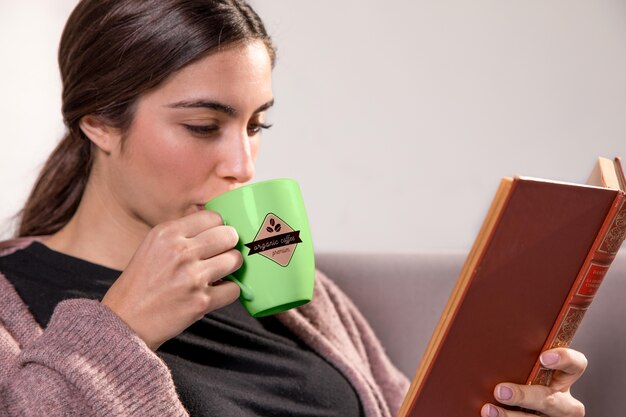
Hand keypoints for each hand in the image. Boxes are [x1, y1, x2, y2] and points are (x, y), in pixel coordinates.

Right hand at [102, 210, 240, 349]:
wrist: (125, 321)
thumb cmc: (141, 283)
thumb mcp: (153, 246)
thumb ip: (183, 234)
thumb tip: (219, 227)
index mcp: (167, 233)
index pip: (213, 217)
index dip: (218, 228)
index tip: (215, 239)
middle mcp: (180, 251)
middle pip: (229, 235)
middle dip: (229, 246)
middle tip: (220, 255)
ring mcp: (192, 277)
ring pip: (235, 260)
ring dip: (231, 268)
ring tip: (218, 274)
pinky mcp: (201, 301)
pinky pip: (234, 289)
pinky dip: (228, 292)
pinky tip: (214, 292)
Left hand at [481, 347, 586, 416]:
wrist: (509, 399)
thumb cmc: (513, 373)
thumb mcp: (520, 364)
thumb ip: (514, 351)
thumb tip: (479, 321)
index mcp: (562, 377)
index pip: (576, 364)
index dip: (565, 359)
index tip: (543, 357)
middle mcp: (563, 401)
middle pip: (553, 400)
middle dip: (526, 396)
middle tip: (500, 390)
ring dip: (511, 416)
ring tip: (487, 410)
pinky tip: (488, 415)